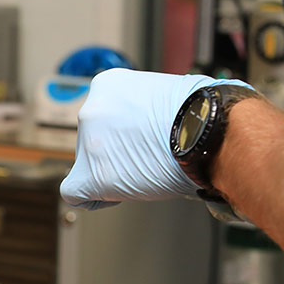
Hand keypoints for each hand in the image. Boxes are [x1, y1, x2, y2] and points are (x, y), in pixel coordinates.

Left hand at [59, 69, 249, 209]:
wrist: (209, 130)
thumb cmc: (199, 113)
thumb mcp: (165, 91)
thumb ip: (144, 106)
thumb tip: (148, 122)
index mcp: (106, 85)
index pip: (101, 116)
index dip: (120, 134)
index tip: (137, 141)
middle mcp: (90, 110)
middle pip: (93, 141)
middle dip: (116, 153)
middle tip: (145, 159)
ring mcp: (88, 143)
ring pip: (89, 166)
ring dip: (113, 173)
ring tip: (145, 173)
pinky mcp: (91, 176)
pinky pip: (74, 193)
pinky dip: (91, 198)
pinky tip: (110, 197)